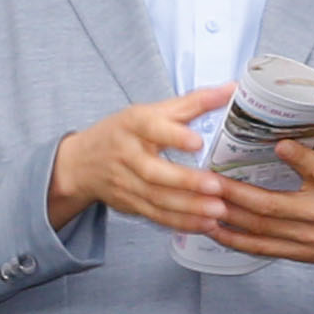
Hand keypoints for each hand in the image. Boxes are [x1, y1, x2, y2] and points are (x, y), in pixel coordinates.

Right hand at [47, 86, 229, 237]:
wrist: (80, 163)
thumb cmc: (123, 133)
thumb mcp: (152, 112)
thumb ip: (194, 102)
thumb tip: (232, 89)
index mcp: (133, 125)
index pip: (151, 128)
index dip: (173, 136)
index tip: (197, 142)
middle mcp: (126, 155)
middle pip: (153, 171)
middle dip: (185, 181)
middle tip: (215, 186)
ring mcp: (125, 183)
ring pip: (156, 198)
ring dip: (188, 207)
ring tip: (217, 210)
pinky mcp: (129, 204)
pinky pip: (156, 216)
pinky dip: (180, 222)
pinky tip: (203, 224)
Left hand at [217, 131, 313, 277]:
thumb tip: (287, 131)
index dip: (299, 157)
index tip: (277, 143)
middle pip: (274, 205)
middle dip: (236, 193)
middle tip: (208, 180)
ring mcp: (313, 238)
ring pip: (263, 229)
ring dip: (229, 217)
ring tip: (202, 203)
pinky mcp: (306, 254)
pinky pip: (266, 250)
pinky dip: (238, 241)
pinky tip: (216, 230)